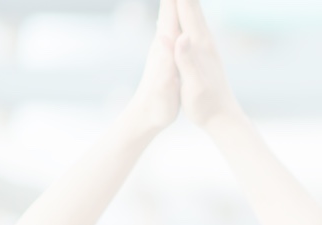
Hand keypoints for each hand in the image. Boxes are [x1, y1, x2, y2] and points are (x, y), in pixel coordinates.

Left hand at [127, 0, 180, 133]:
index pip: (172, 11)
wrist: (145, 116)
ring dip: (174, 0)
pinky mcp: (167, 51)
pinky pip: (173, 23)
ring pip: (169, 12)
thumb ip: (166, 65)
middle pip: (170, 6)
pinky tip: (176, 8)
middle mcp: (164, 40)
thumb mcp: (164, 89)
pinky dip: (175, 10)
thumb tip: (169, 39)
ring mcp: (164, 45)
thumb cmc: (157, 107)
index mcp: (166, 46)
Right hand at [174, 0, 241, 128]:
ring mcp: (206, 45)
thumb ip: (187, 60)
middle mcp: (204, 40)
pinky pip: (196, 22)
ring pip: (195, 12)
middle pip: (192, 5)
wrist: (225, 119)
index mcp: (197, 45)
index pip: (186, 9)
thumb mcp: (193, 85)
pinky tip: (188, 8)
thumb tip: (181, 37)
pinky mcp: (205, 52)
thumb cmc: (206, 106)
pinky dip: (189, 9)